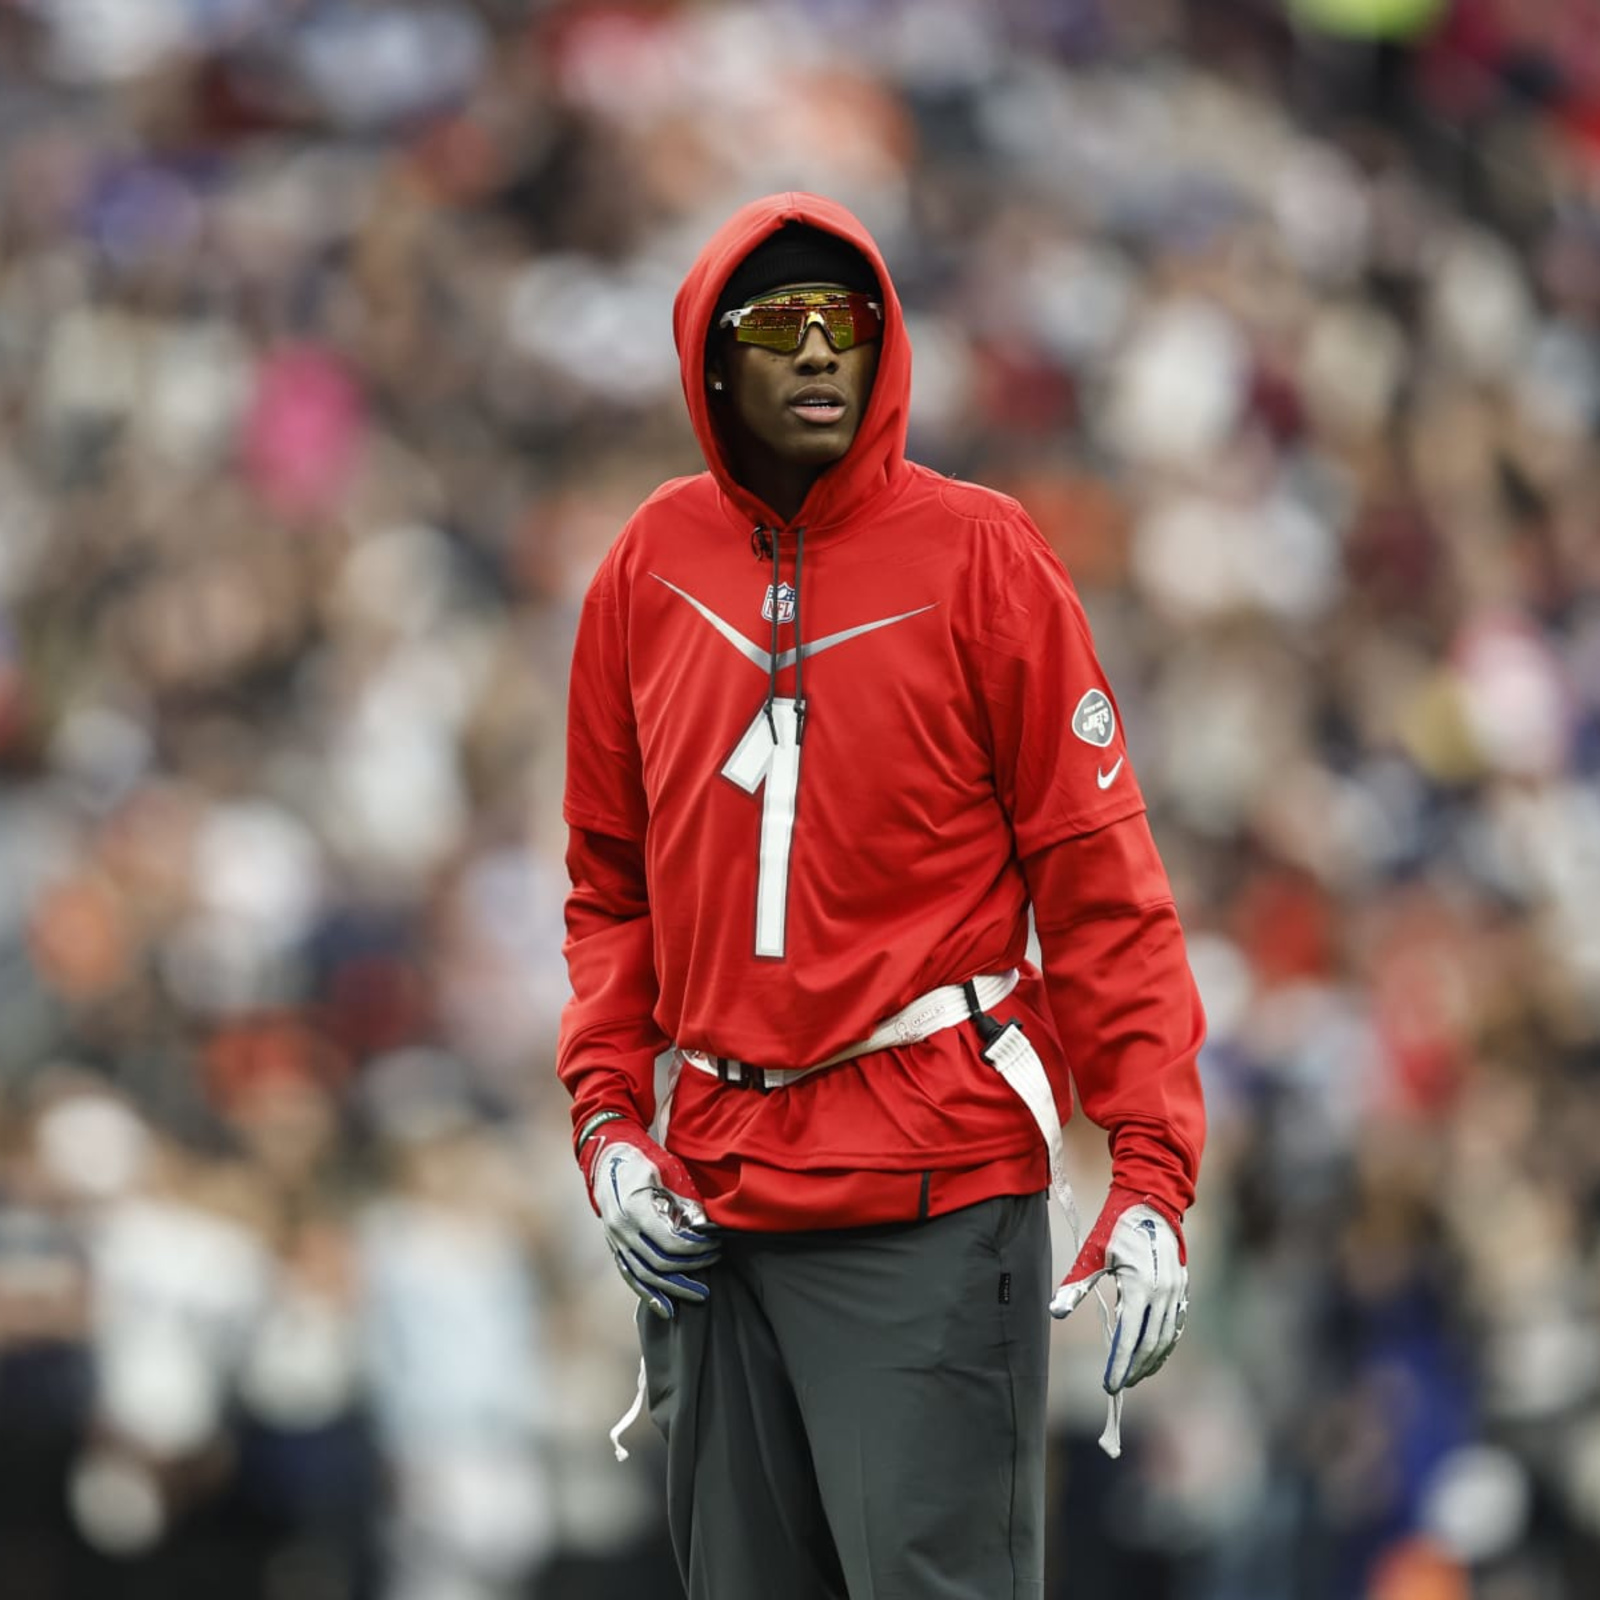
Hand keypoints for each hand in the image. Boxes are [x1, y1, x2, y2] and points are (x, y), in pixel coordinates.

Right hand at [588, 1125, 719, 1318]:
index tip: (714, 1244)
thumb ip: (681, 1199)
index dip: (695, 1248)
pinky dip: (648, 1295)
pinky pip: (631, 1276)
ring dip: (674, 1288)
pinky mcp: (614, 1246)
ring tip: (700, 1295)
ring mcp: (615, 1240)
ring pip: (645, 1276)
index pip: (669, 1241)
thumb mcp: (664, 1170)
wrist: (606, 1157)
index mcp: (634, 1209)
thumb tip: (703, 1226)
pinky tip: (666, 1308)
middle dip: (690, 1269)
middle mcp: (621, 1229)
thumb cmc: (642, 1160)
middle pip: (659, 1263)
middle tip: (715, 1263)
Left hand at [1051, 1190, 1187, 1392]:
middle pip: (1150, 1343)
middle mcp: (1163, 1293)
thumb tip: (1055, 1311)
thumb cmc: (1117, 1226)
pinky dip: (1164, 1345)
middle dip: (1135, 1368)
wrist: (1151, 1202)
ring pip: (1166, 1338)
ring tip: (1134, 1376)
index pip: (1130, 1336)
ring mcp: (1176, 1292)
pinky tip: (1153, 1356)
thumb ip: (1076, 1284)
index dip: (1120, 1363)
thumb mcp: (1093, 1252)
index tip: (1109, 1384)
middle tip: (1119, 1385)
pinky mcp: (1181, 1289)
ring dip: (1151, 1361)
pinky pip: (1175, 1326)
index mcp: (1141, 1285)